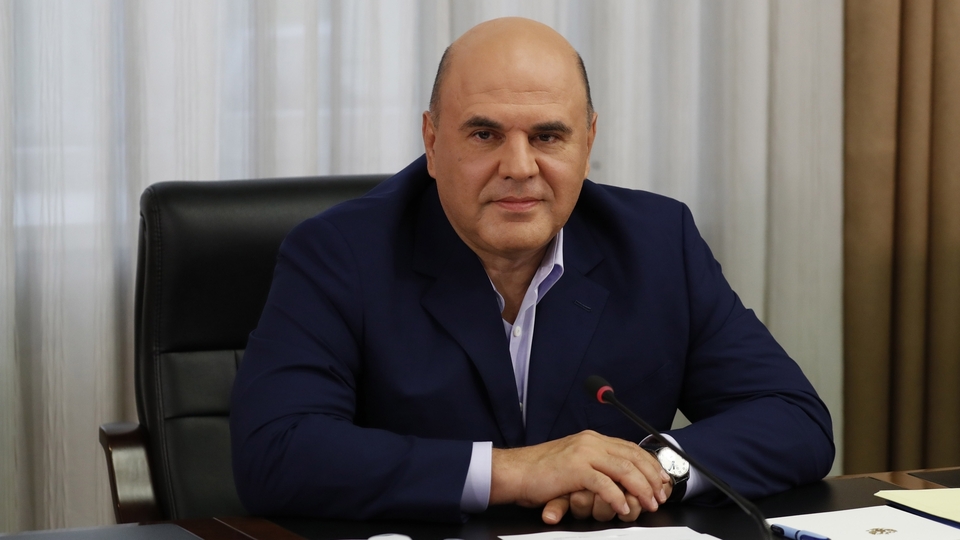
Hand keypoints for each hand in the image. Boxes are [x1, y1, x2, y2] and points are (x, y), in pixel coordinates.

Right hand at [490, 430, 669, 521]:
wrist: (515, 471)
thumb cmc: (541, 472)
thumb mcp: (573, 462)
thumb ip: (595, 464)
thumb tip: (618, 478)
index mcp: (592, 439)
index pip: (630, 448)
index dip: (650, 465)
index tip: (661, 481)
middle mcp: (591, 442)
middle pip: (633, 457)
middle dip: (652, 478)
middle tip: (660, 495)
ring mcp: (584, 453)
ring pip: (624, 469)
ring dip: (641, 489)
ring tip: (648, 504)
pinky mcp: (575, 468)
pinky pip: (605, 484)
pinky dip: (618, 498)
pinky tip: (623, 508)